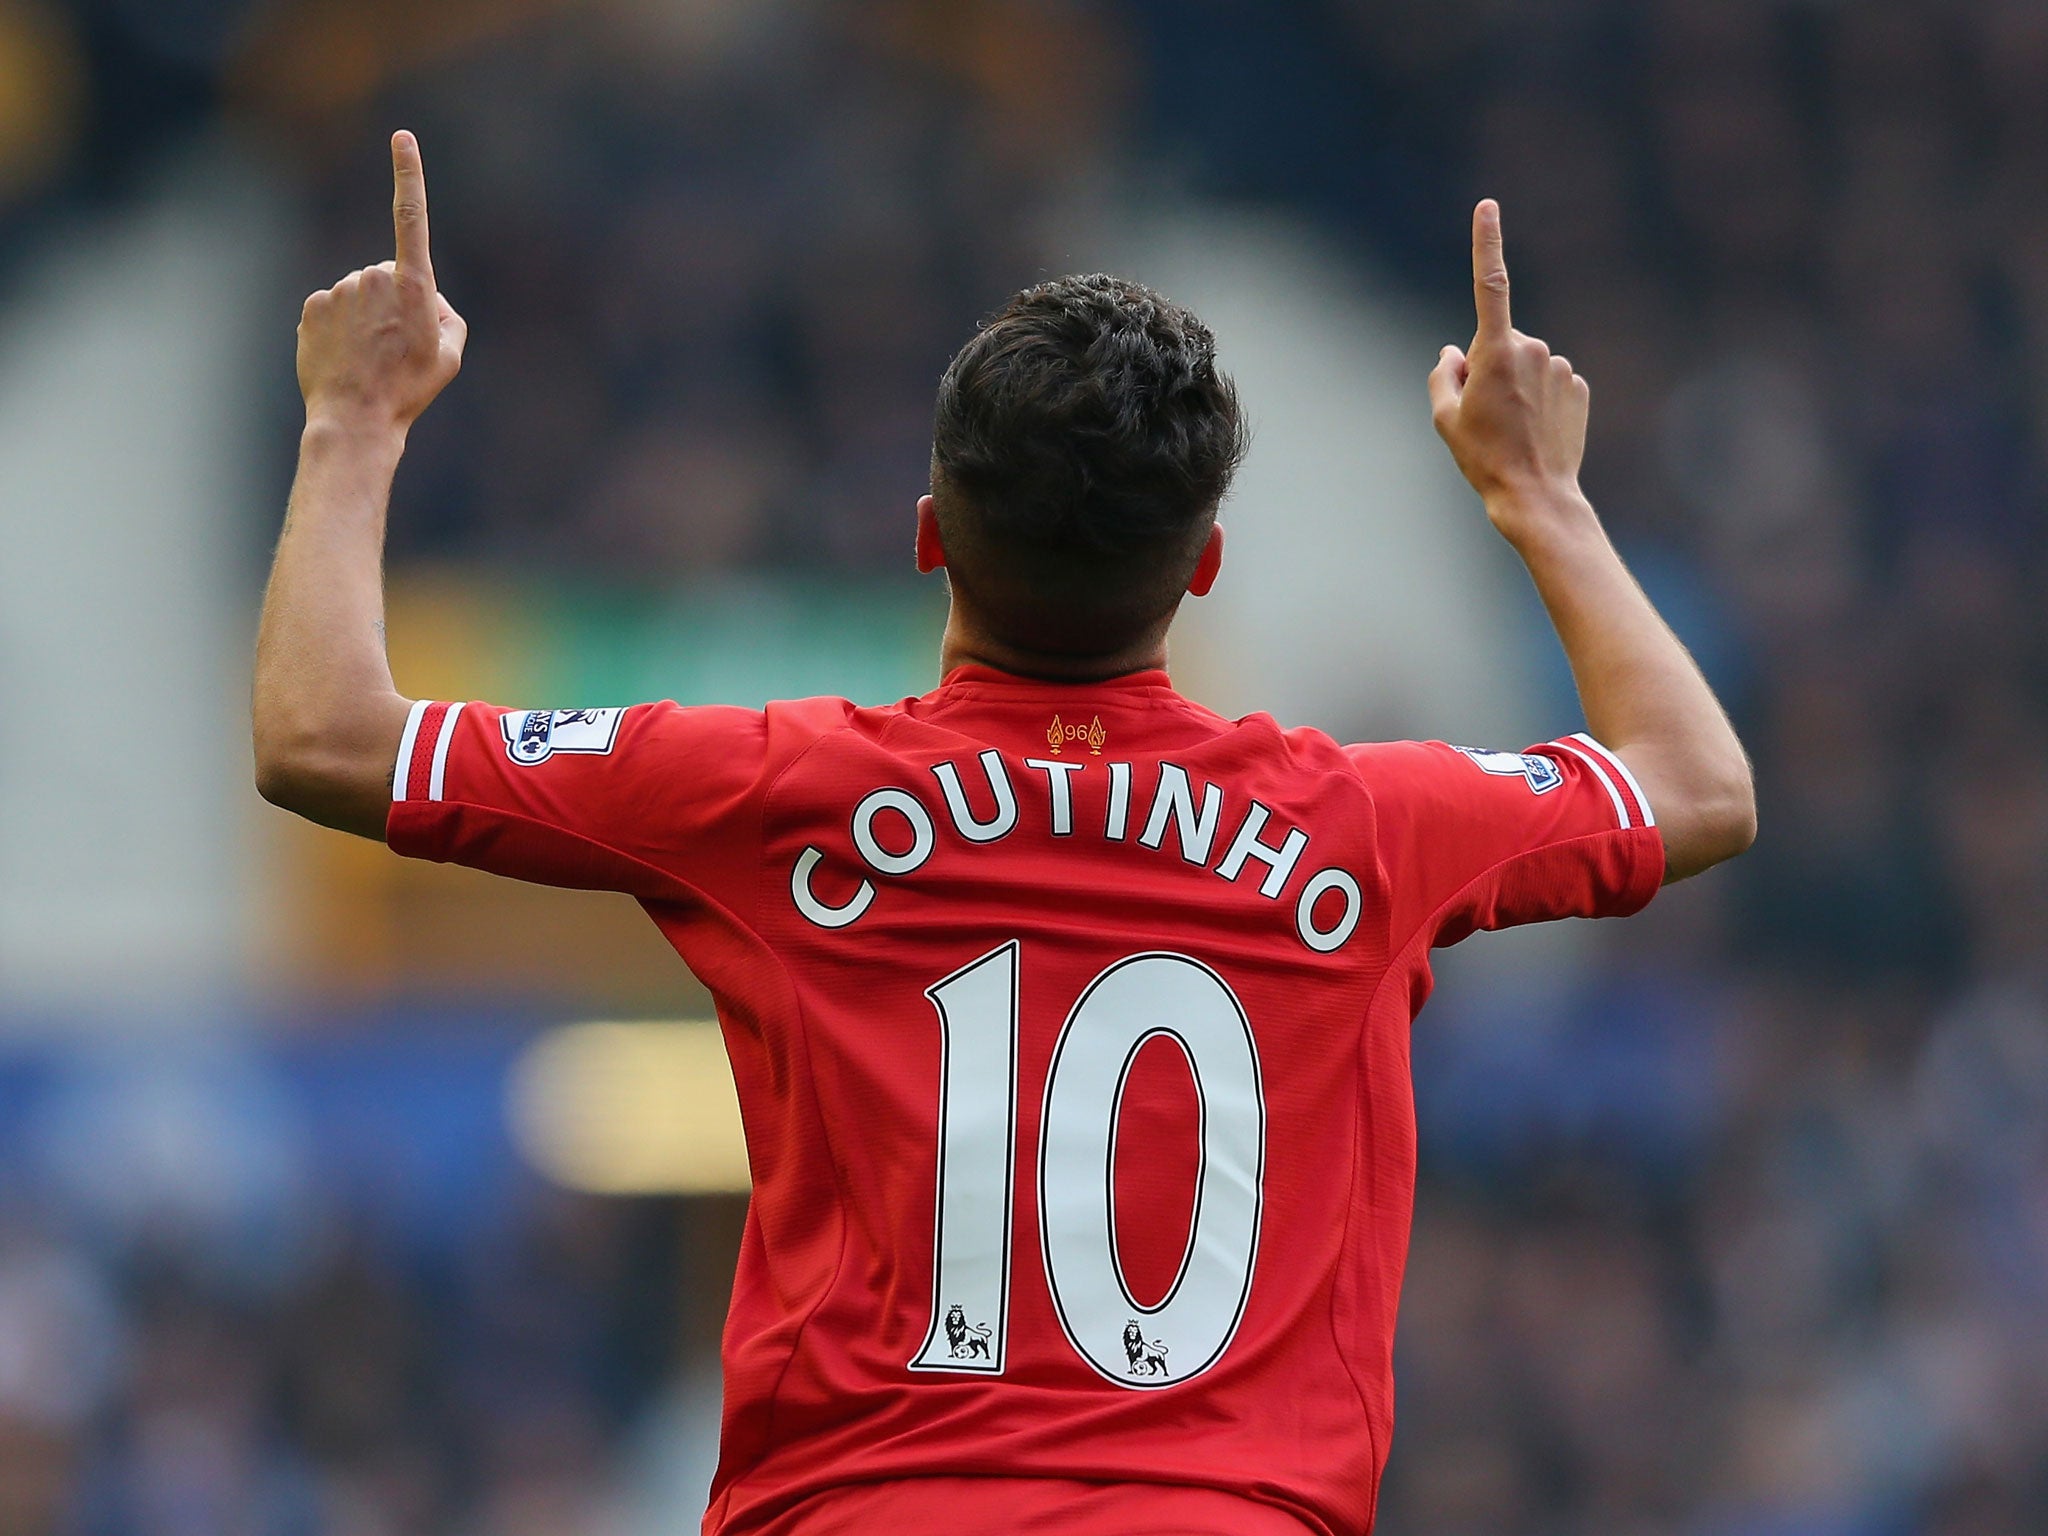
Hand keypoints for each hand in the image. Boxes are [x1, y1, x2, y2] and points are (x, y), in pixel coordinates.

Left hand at [297, 131, 467, 431]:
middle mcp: (373, 278)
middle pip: (388, 275)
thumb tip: (426, 297)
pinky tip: (346, 358)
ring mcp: (339, 291)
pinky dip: (341, 329)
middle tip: (400, 347)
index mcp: (413, 286)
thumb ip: (447, 315)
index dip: (409, 175)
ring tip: (371, 358)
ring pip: (360, 294)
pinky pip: (333, 308)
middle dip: (396, 301)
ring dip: (368, 318)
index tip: (402, 138)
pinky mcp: (313, 307)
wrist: (355, 418)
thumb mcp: (450, 355)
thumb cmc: (409, 390)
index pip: (411, 218)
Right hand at [1427, 200, 1588, 527]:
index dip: (1486, 243)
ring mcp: (1561, 368)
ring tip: (1512, 429)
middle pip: (1501, 343)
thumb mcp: (1444, 419)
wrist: (1536, 494)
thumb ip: (1444, 374)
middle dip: (1489, 367)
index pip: (1488, 285)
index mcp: (1496, 352)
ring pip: (1528, 365)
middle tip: (1484, 414)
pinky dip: (1540, 401)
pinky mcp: (1579, 388)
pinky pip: (1550, 384)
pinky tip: (1536, 432)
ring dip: (1516, 387)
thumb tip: (1453, 350)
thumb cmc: (1483, 457)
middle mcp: (1533, 349)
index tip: (1487, 207)